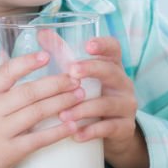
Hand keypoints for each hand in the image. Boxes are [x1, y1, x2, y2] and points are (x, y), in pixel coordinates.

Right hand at [0, 52, 84, 167]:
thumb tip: (4, 48)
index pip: (6, 72)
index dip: (27, 62)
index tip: (47, 55)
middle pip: (28, 92)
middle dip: (56, 84)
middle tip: (76, 79)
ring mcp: (1, 132)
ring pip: (36, 113)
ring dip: (61, 103)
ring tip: (80, 96)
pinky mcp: (10, 152)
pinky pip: (38, 140)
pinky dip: (57, 132)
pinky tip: (73, 125)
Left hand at [58, 36, 147, 167]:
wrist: (112, 134)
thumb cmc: (91, 98)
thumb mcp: (82, 78)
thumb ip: (63, 54)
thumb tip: (42, 32)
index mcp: (112, 67)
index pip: (114, 49)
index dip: (103, 44)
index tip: (88, 45)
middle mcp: (123, 83)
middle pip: (111, 71)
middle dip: (92, 70)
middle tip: (71, 73)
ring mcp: (126, 105)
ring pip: (107, 103)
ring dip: (84, 108)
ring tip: (64, 114)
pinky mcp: (125, 127)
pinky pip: (110, 128)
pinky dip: (92, 131)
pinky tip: (76, 134)